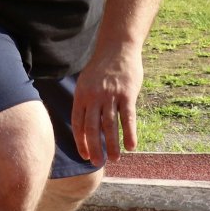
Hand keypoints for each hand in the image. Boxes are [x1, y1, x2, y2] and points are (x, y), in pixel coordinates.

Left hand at [71, 45, 142, 166]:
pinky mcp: (127, 94)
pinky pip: (128, 117)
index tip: (85, 155)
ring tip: (116, 158)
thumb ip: (85, 102)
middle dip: (95, 148)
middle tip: (98, 163)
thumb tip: (85, 125)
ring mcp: (111, 95)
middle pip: (92, 128)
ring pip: (110, 126)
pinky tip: (131, 146)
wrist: (118, 47)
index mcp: (81, 95)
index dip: (81, 142)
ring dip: (112, 145)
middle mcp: (94, 97)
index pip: (78, 124)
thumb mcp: (86, 82)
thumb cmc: (102, 68)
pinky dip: (130, 133)